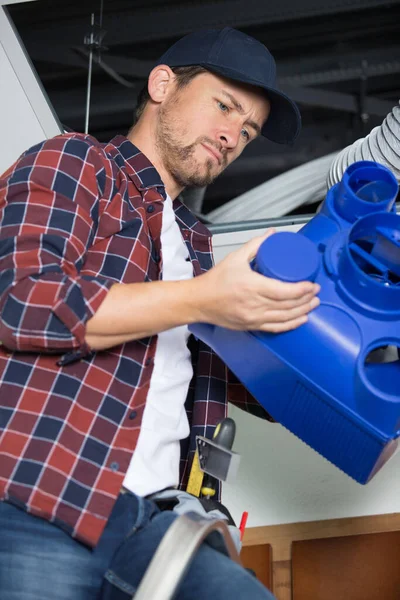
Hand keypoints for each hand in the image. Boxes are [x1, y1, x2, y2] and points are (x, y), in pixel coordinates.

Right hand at [194, 229, 319, 332]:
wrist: (199, 301)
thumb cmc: (215, 281)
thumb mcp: (236, 258)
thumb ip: (255, 245)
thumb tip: (272, 234)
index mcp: (252, 286)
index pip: (285, 291)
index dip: (303, 289)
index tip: (312, 283)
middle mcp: (254, 305)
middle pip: (289, 305)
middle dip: (307, 299)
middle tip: (316, 291)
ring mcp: (254, 318)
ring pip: (285, 318)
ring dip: (303, 311)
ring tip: (313, 304)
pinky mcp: (252, 326)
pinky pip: (276, 328)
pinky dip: (291, 324)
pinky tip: (301, 319)